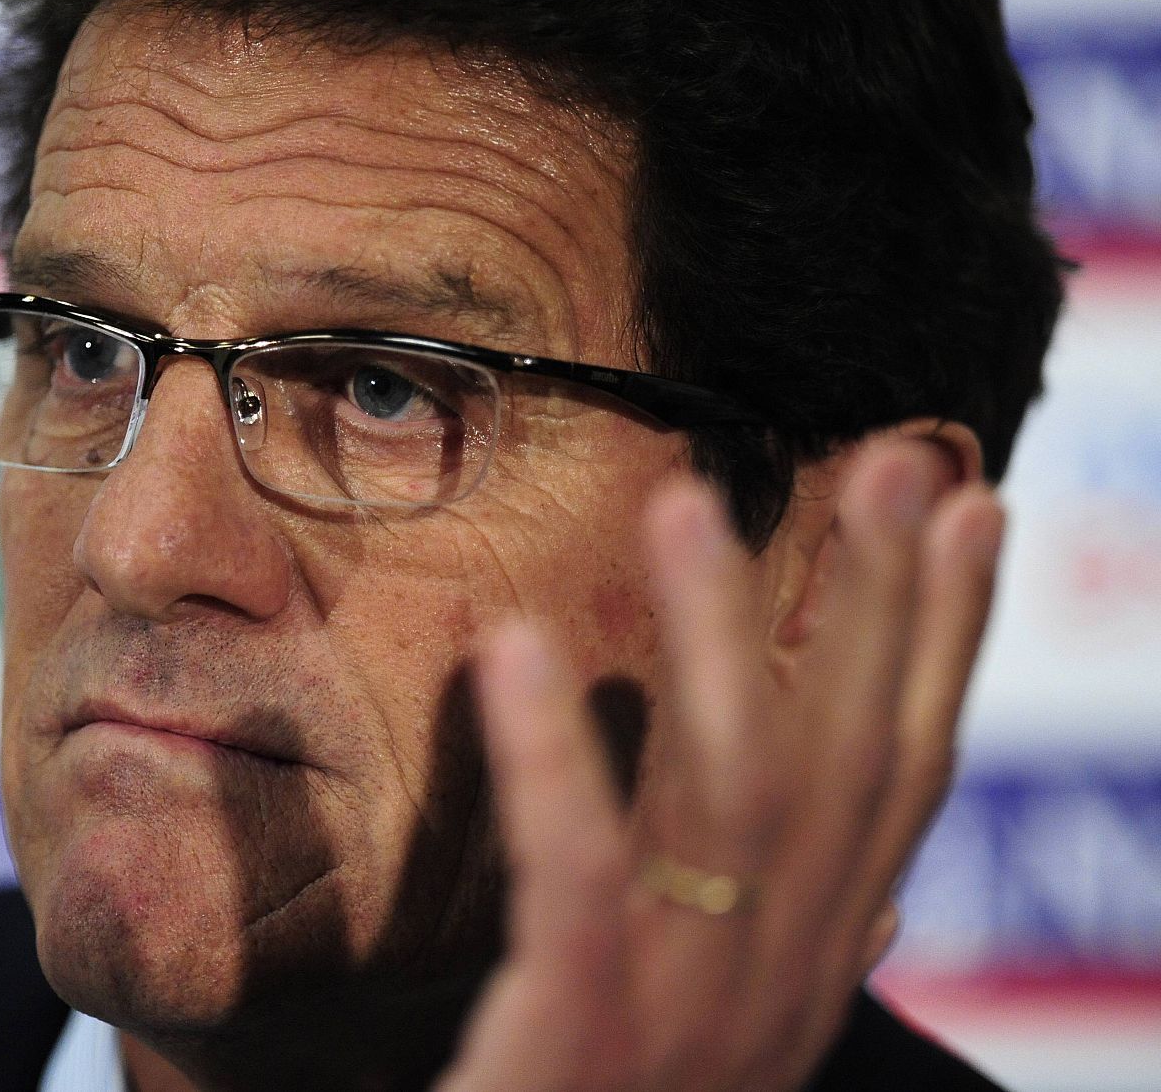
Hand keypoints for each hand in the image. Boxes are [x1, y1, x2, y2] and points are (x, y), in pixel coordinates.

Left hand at [435, 440, 1004, 1091]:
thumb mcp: (714, 1028)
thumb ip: (776, 941)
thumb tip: (873, 887)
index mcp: (807, 968)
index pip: (899, 783)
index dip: (943, 643)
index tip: (970, 510)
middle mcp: (780, 987)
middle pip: (854, 769)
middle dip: (885, 608)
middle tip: (900, 459)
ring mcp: (694, 1021)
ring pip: (739, 799)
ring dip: (727, 639)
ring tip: (689, 498)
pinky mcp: (583, 1038)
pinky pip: (583, 878)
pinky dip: (559, 758)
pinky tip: (523, 644)